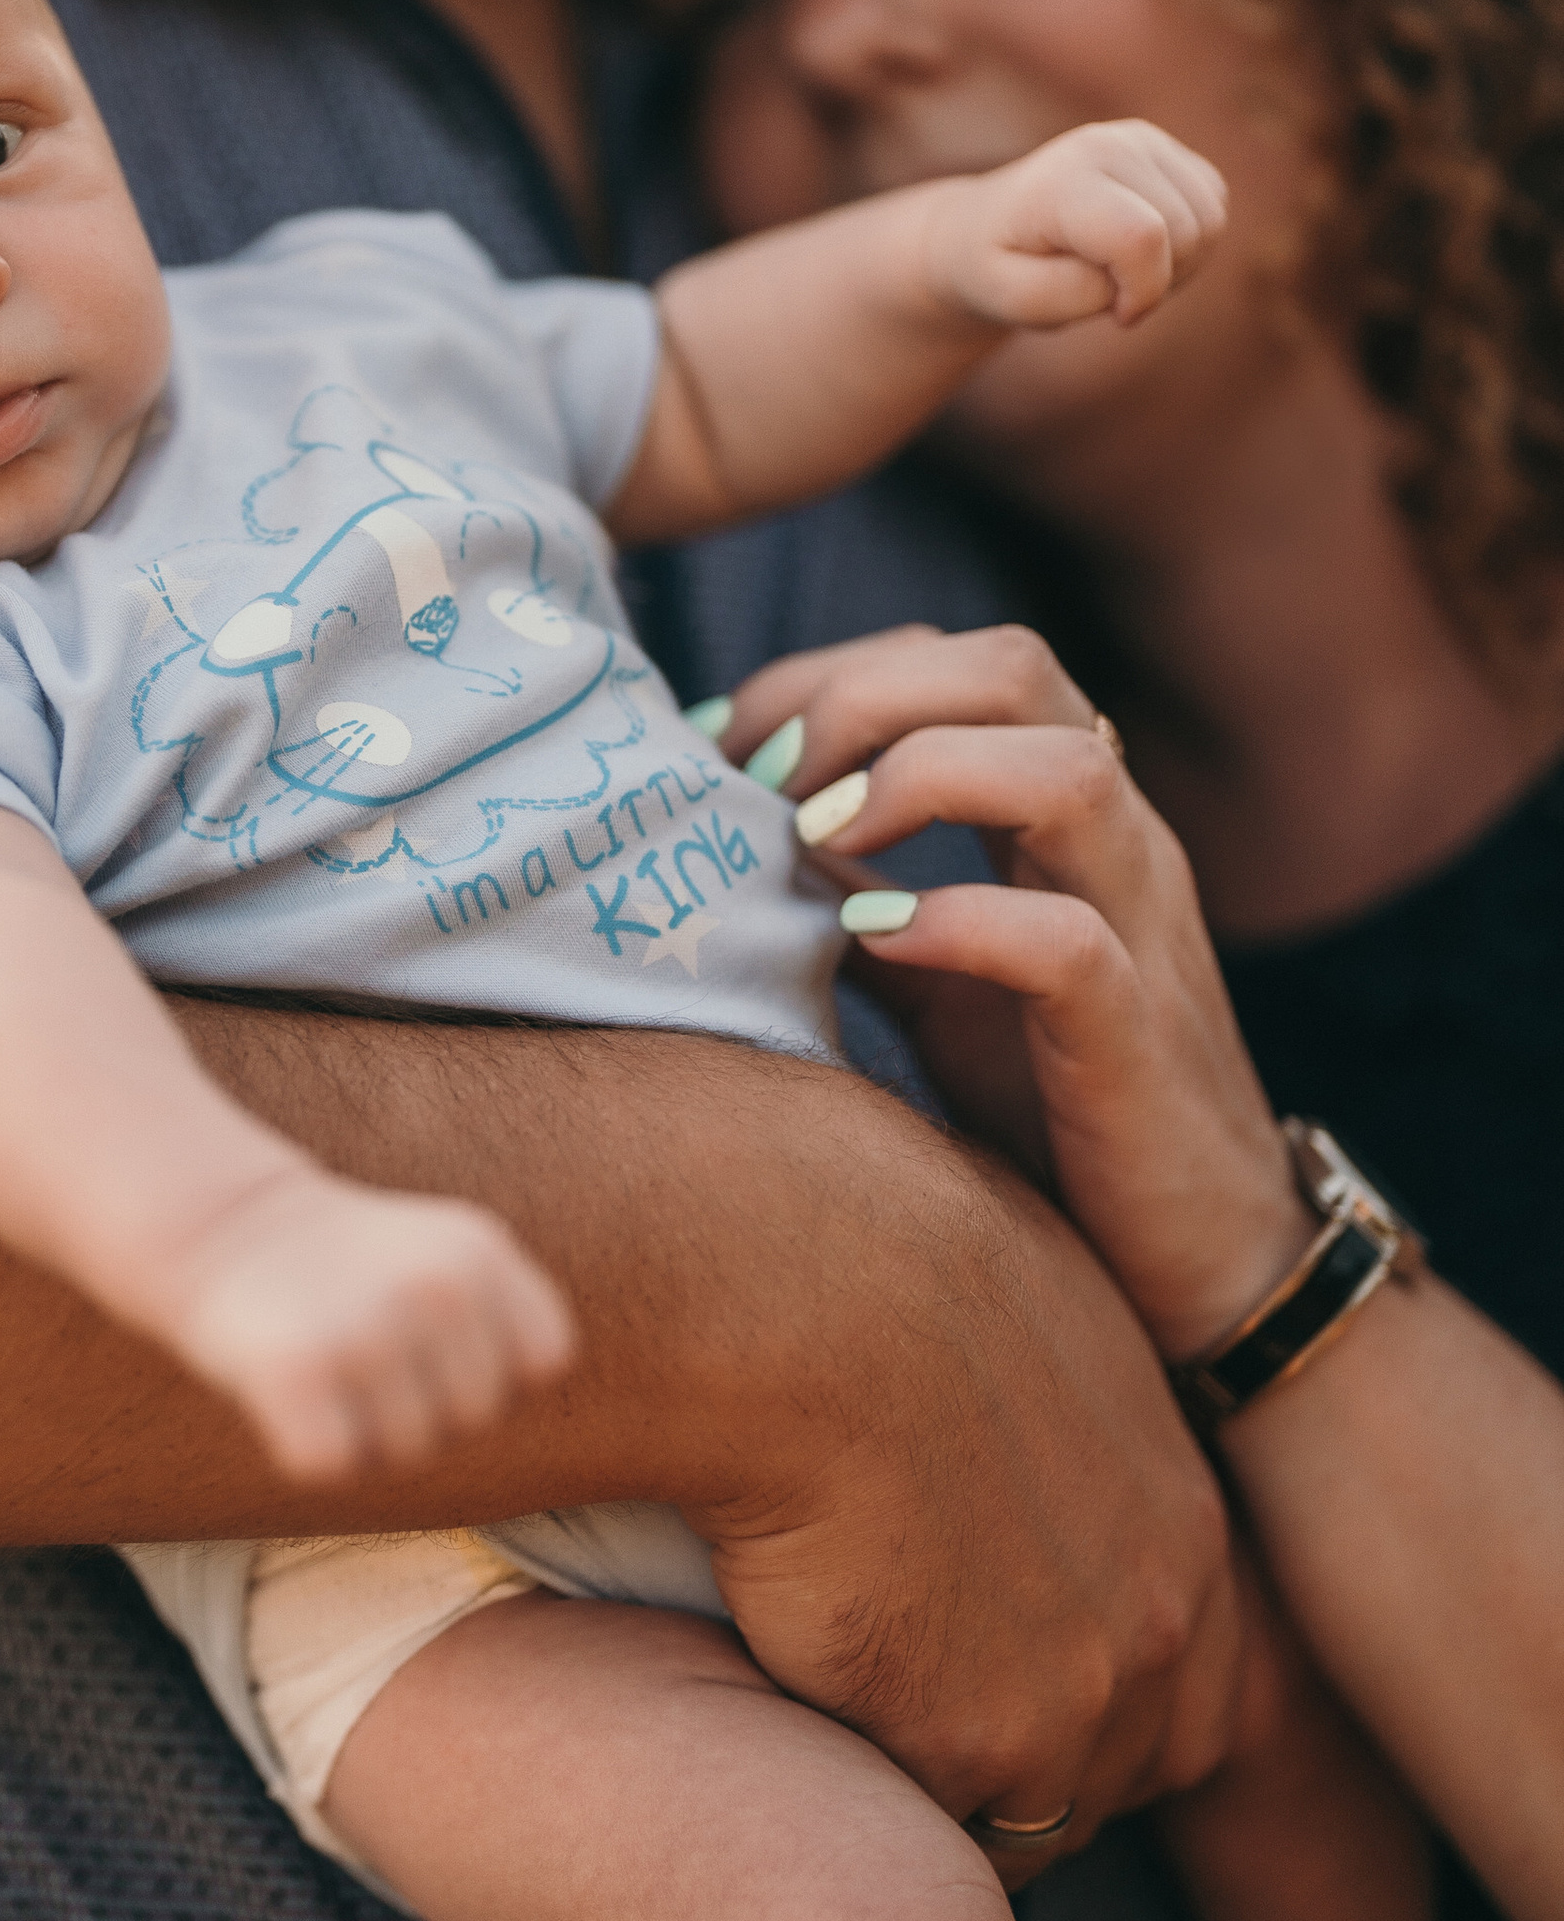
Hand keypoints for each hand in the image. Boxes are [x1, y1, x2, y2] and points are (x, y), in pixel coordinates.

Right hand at [165, 1169, 577, 1485]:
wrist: (224, 1226)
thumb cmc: (348, 1264)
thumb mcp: (448, 1256)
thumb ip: (506, 1319)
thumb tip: (515, 1411)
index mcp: (479, 1251)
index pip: (542, 1361)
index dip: (496, 1369)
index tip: (441, 1344)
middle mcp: (434, 1287)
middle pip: (475, 1420)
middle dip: (428, 1406)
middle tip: (368, 1351)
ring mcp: (366, 1329)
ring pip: (406, 1455)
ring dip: (366, 1431)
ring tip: (331, 1365)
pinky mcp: (296, 1370)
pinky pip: (333, 1464)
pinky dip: (308, 1448)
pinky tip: (291, 1392)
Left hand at [720, 623, 1310, 1358]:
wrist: (1198, 1258)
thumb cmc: (1061, 1109)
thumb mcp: (941, 984)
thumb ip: (866, 899)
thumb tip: (744, 839)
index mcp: (1067, 815)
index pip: (960, 662)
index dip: (829, 675)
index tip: (723, 744)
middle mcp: (1118, 843)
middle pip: (1013, 668)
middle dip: (862, 695)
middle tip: (758, 781)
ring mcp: (1143, 930)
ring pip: (1066, 769)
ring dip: (916, 776)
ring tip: (812, 838)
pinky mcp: (1139, 1038)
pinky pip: (1069, 943)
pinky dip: (960, 922)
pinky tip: (872, 943)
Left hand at [923, 121, 1225, 333]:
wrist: (983, 229)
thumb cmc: (998, 269)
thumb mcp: (1013, 301)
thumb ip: (1071, 293)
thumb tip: (1131, 272)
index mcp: (1064, 182)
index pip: (1142, 238)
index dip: (1143, 292)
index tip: (1115, 314)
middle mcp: (1108, 145)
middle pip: (1188, 231)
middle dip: (1161, 281)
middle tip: (1110, 293)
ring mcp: (1141, 140)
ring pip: (1211, 220)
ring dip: (1179, 264)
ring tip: (1122, 272)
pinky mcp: (1165, 150)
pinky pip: (1215, 207)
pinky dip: (1190, 243)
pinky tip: (1143, 250)